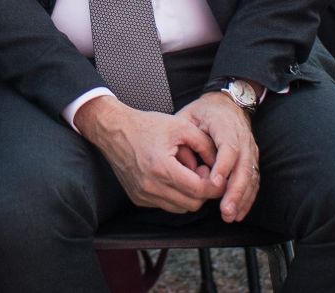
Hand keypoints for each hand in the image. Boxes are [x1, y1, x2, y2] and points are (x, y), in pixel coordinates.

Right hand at [72, 94, 215, 214]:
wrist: (113, 130)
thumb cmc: (146, 126)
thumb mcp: (180, 127)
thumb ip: (205, 145)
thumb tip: (221, 164)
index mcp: (162, 168)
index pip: (199, 190)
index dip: (215, 186)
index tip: (219, 177)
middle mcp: (151, 186)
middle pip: (192, 204)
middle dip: (203, 191)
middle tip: (202, 172)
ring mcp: (143, 195)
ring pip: (180, 208)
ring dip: (189, 195)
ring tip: (186, 173)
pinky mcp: (138, 199)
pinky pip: (166, 205)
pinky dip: (174, 195)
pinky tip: (172, 177)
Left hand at [178, 92, 260, 221]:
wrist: (227, 104)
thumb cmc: (203, 112)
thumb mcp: (189, 116)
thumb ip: (185, 136)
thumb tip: (181, 159)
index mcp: (225, 124)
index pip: (229, 147)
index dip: (224, 165)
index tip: (215, 182)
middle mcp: (243, 138)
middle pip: (244, 166)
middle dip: (235, 190)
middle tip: (224, 209)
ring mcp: (251, 150)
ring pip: (251, 176)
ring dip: (241, 198)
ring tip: (230, 215)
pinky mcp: (252, 160)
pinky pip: (253, 181)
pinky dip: (247, 198)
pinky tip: (238, 213)